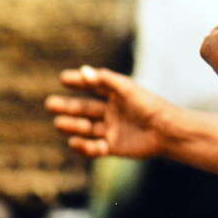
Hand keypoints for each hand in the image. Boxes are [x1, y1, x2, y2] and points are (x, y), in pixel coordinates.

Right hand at [45, 65, 170, 158]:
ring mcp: (112, 129)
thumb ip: (106, 80)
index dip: (79, 82)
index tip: (63, 78)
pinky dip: (83, 146)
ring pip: (86, 128)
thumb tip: (83, 70)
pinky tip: (74, 142)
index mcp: (117, 95)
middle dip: (67, 107)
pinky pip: (94, 147)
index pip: (94, 86)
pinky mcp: (113, 147)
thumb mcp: (127, 90)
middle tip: (50, 104)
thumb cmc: (150, 106)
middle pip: (85, 108)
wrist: (167, 132)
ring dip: (72, 126)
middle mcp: (112, 111)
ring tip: (59, 123)